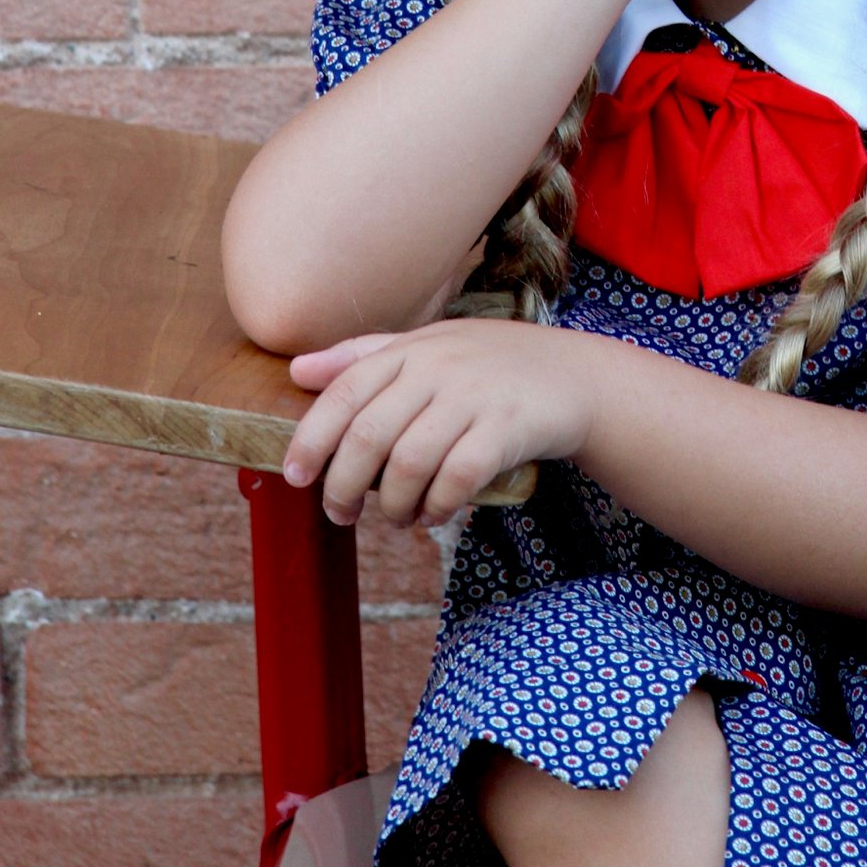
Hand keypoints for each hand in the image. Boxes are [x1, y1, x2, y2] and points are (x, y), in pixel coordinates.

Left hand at [281, 317, 599, 527]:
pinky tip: (432, 515)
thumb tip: (296, 371)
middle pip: (370, 434)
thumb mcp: (427, 348)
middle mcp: (439, 367)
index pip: (345, 391)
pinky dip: (437, 506)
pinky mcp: (507, 428)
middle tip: (339, 514)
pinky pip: (457, 478)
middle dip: (344, 485)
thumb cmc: (487, 366)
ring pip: (410, 462)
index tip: (295, 477)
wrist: (572, 375)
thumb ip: (362, 357)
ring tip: (394, 517)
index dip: (313, 437)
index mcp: (412, 349)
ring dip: (392, 504)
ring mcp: (475, 396)